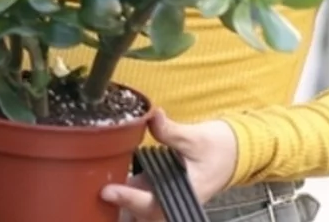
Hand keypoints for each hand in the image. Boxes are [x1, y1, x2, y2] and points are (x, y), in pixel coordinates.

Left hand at [101, 110, 238, 221]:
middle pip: (141, 215)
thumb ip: (171, 131)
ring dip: (120, 205)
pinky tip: (106, 186)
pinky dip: (124, 195)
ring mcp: (163, 199)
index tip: (107, 191)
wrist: (233, 153)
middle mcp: (171, 202)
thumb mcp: (195, 137)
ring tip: (96, 193)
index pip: (152, 204)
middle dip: (119, 209)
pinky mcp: (156, 192)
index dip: (129, 199)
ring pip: (138, 213)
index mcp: (183, 194)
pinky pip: (137, 201)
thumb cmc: (217, 148)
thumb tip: (154, 117)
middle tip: (96, 193)